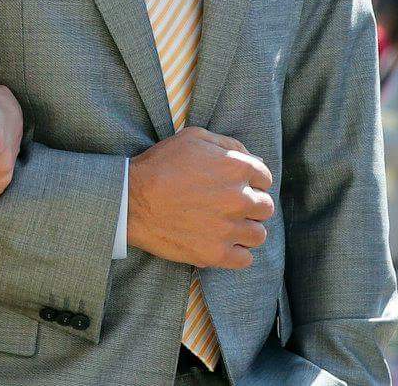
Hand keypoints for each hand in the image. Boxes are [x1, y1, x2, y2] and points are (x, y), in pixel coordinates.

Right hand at [127, 126, 274, 268]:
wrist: (132, 199)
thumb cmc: (160, 165)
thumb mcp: (192, 138)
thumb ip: (229, 145)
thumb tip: (256, 161)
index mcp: (236, 168)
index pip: (265, 178)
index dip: (252, 180)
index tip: (237, 185)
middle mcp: (239, 199)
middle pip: (265, 207)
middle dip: (251, 205)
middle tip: (229, 205)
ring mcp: (229, 229)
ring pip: (258, 235)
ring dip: (246, 229)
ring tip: (224, 224)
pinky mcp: (217, 254)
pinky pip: (246, 259)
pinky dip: (237, 252)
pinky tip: (220, 241)